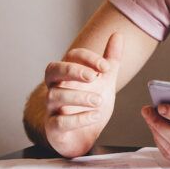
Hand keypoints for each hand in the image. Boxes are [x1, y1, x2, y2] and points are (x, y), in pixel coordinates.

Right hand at [43, 33, 123, 157]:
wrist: (84, 135)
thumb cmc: (90, 103)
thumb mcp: (104, 80)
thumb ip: (111, 59)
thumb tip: (118, 34)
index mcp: (67, 73)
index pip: (71, 56)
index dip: (88, 58)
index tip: (107, 67)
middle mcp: (55, 88)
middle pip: (52, 70)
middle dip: (72, 70)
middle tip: (94, 77)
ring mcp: (52, 108)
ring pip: (54, 96)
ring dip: (79, 96)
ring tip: (99, 100)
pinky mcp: (54, 129)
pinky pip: (59, 122)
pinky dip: (78, 119)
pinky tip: (95, 115)